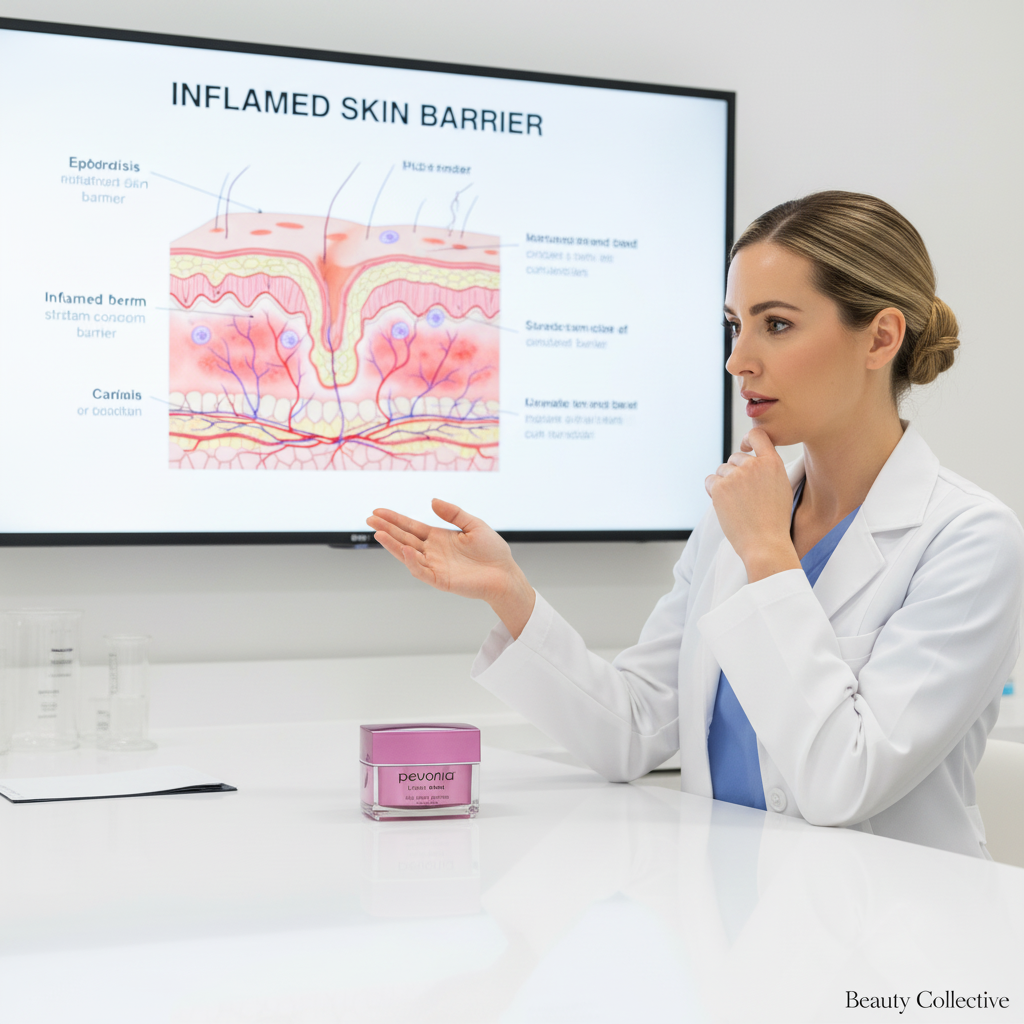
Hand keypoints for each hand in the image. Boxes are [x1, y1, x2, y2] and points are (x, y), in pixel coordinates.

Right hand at [367, 498, 535, 636]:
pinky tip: (404, 549)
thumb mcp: (474, 524)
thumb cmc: (493, 552)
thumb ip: (453, 513)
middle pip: (404, 538)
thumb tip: (432, 501)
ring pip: (408, 554)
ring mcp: (434, 566)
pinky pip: (421, 570)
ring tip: (378, 533)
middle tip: (370, 519)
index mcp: (439, 538)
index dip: (395, 519)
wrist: (505, 574)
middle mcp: (433, 551)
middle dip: (387, 529)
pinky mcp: (440, 580)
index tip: (378, 512)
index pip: (411, 527)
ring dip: (393, 545)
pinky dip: (411, 561)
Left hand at [704, 428, 800, 582]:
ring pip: (722, 470)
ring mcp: (736, 475)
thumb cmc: (774, 520)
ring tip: (737, 504)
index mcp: (772, 463)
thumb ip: (767, 470)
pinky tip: (724, 505)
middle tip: (742, 495)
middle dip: (735, 472)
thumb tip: (749, 458)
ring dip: (724, 483)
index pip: (757, 435)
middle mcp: (754, 465)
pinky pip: (709, 481)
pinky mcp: (720, 487)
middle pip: (735, 457)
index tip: (744, 447)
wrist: (765, 543)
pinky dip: (712, 491)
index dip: (748, 439)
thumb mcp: (781, 487)